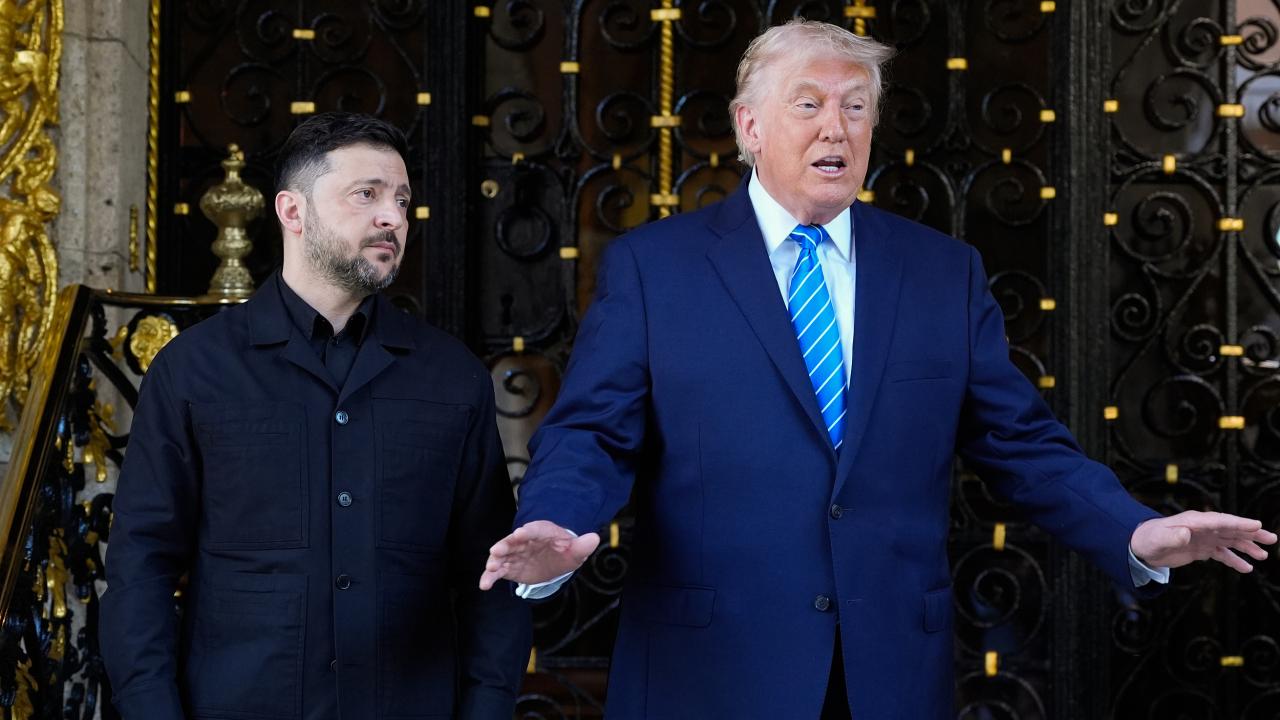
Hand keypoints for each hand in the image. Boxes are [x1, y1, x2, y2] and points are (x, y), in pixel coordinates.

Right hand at [478, 520, 600, 590]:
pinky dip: (490, 577)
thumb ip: (582, 546)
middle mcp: (524, 540)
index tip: (520, 533)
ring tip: (491, 568)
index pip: (534, 530)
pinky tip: (484, 585)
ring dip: (495, 561)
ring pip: (502, 556)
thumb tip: (594, 538)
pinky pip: (498, 571)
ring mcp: (515, 554)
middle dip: (505, 545)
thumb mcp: (575, 550)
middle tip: (496, 550)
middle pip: (512, 541)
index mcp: (541, 532)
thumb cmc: (565, 551)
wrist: (555, 561)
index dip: (527, 532)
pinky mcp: (509, 567)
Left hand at [1131, 510, 1276, 572]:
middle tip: (1271, 538)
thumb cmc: (1148, 538)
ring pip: (1230, 541)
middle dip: (1251, 533)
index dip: (1239, 523)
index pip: (1221, 521)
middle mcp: (1202, 528)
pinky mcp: (1201, 549)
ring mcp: (1203, 538)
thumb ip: (1172, 536)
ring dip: (1247, 547)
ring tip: (1263, 555)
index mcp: (1194, 521)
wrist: (1139, 546)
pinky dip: (1234, 560)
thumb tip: (1186, 533)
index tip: (1257, 525)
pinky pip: (1222, 553)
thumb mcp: (1159, 538)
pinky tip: (1246, 568)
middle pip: (1231, 529)